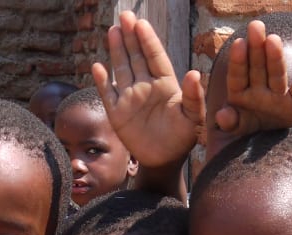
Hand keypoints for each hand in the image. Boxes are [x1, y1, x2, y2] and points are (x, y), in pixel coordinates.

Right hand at [92, 11, 203, 168]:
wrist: (165, 161)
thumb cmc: (184, 137)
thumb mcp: (194, 117)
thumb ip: (194, 96)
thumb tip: (194, 73)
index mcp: (166, 84)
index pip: (155, 57)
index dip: (148, 40)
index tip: (141, 23)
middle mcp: (146, 87)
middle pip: (137, 57)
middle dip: (130, 37)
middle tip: (125, 16)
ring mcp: (130, 98)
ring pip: (122, 69)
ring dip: (117, 51)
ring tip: (113, 31)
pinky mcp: (118, 113)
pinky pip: (108, 93)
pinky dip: (102, 81)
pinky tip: (97, 66)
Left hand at [215, 20, 291, 135]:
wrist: (270, 147)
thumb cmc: (248, 133)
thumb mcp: (237, 130)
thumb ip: (230, 122)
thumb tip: (222, 116)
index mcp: (240, 93)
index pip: (238, 75)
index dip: (238, 61)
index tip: (239, 44)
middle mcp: (259, 91)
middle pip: (257, 68)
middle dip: (256, 48)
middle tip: (256, 26)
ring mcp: (277, 97)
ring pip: (276, 75)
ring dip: (275, 58)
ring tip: (273, 40)